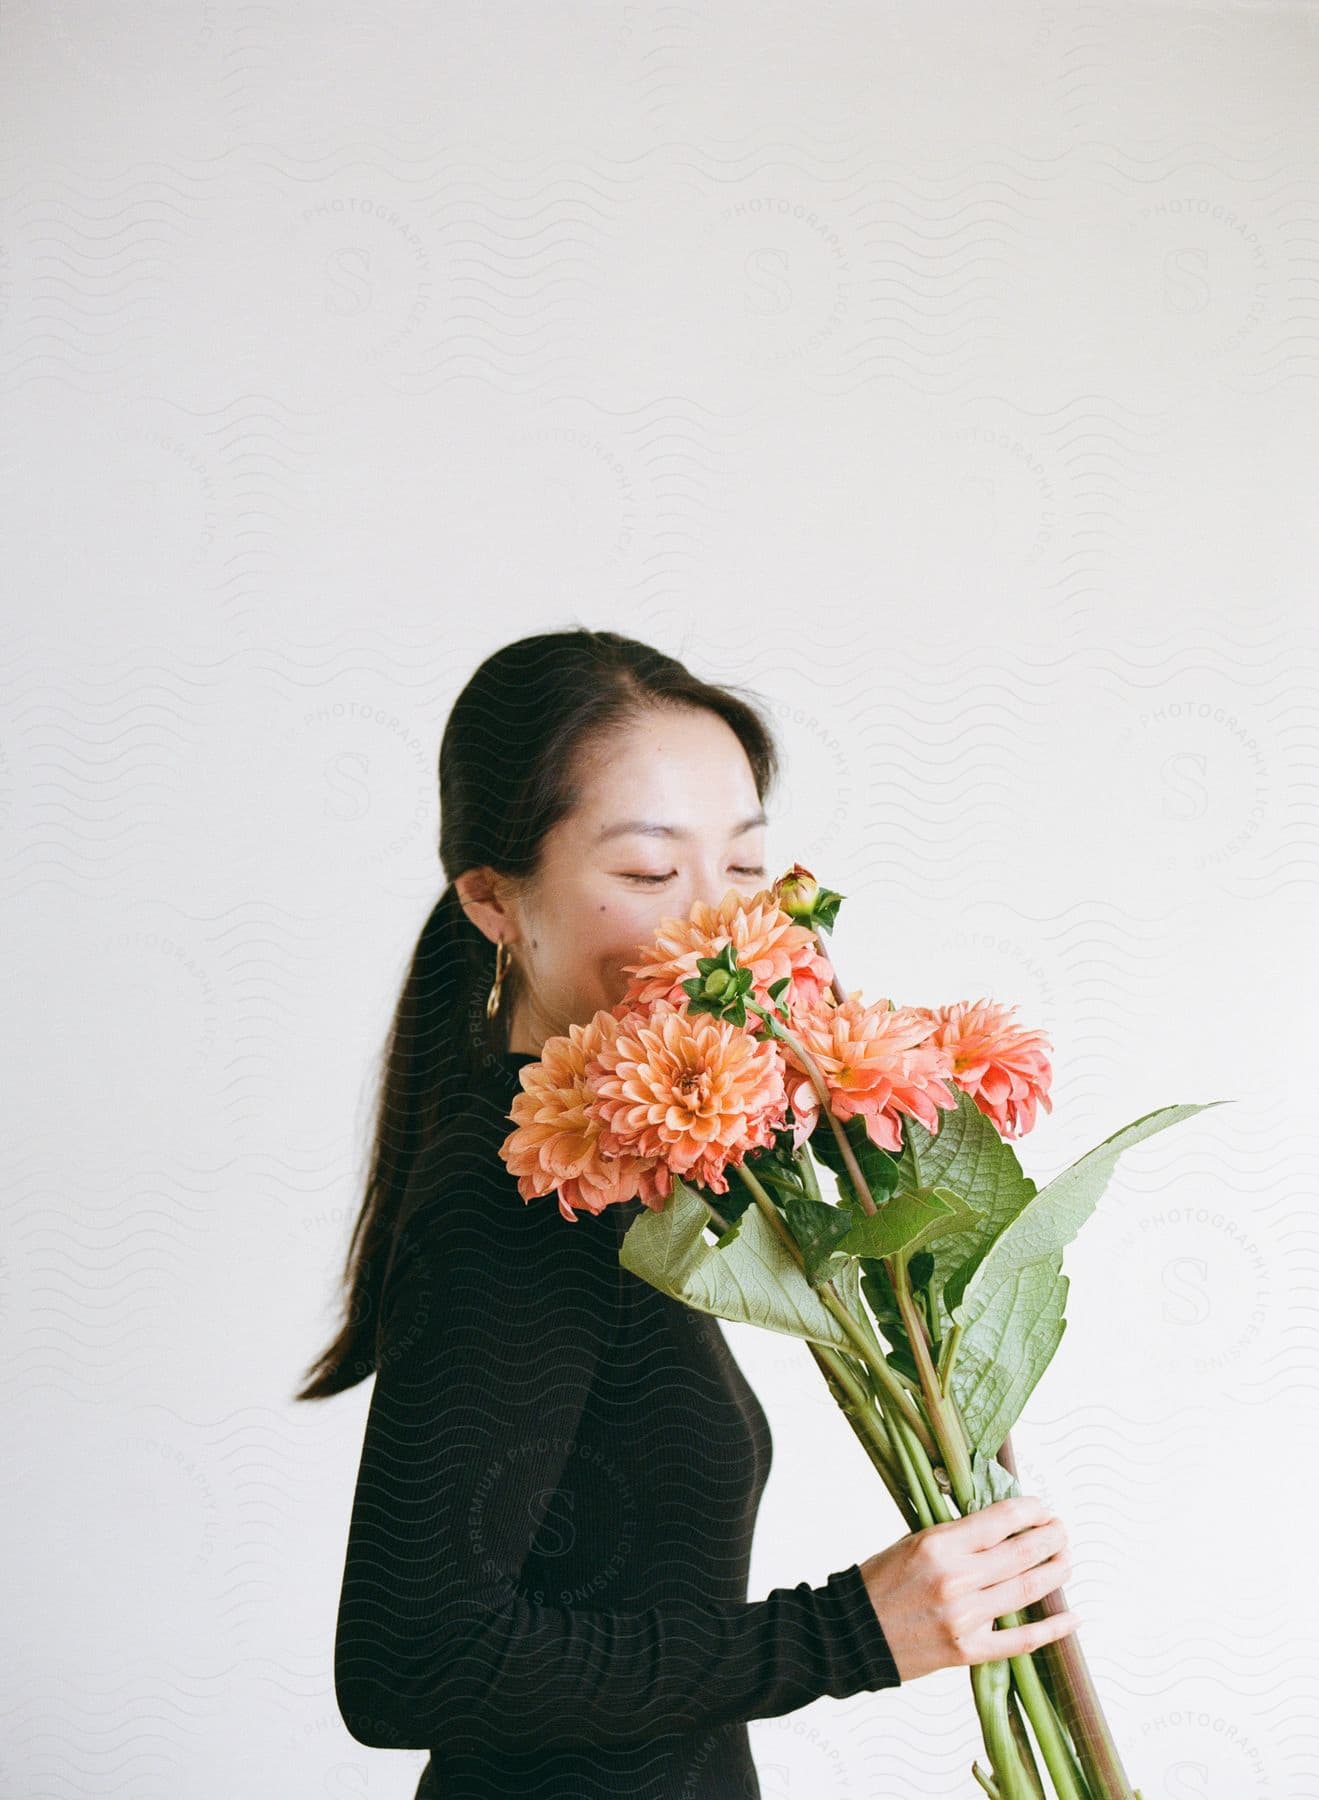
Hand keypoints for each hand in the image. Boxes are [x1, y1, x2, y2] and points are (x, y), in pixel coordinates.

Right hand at [857, 1495, 1077, 1681]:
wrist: (854, 1632)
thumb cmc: (883, 1581)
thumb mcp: (914, 1541)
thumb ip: (958, 1536)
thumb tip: (1003, 1525)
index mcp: (939, 1544)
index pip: (1000, 1520)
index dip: (1030, 1511)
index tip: (1043, 1508)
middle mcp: (956, 1579)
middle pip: (1021, 1554)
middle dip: (1050, 1539)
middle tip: (1062, 1531)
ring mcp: (964, 1617)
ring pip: (1026, 1590)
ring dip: (1055, 1572)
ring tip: (1067, 1560)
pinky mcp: (968, 1650)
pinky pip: (1021, 1640)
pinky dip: (1052, 1628)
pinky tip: (1072, 1616)